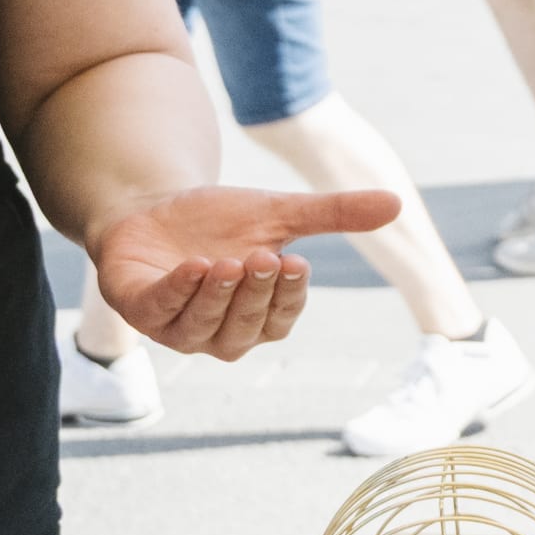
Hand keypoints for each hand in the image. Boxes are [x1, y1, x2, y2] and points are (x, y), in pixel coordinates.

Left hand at [84, 187, 384, 359]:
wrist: (152, 207)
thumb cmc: (218, 222)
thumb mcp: (277, 214)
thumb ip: (331, 215)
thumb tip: (397, 202)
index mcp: (255, 317)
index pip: (280, 320)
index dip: (289, 297)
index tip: (298, 262)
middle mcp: (217, 331)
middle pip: (245, 329)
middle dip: (255, 295)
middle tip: (265, 256)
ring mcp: (175, 325)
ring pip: (203, 327)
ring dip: (218, 297)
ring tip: (229, 262)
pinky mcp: (137, 308)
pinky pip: (159, 311)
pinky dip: (178, 291)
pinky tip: (194, 266)